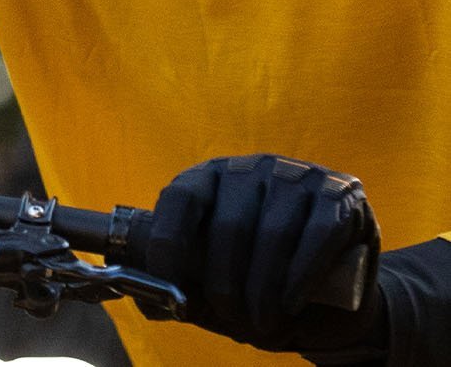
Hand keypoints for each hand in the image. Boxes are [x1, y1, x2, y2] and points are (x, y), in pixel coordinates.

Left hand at [141, 153, 383, 354]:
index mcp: (209, 178)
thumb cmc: (266, 283)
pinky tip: (292, 301)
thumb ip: (188, 288)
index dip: (168, 243)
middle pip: (228, 226)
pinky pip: (318, 234)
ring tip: (264, 322)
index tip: (168, 289)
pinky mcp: (340, 192)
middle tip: (235, 323)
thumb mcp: (221, 285)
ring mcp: (294, 174)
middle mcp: (249, 167)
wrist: (342, 291)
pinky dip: (302, 274)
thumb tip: (147, 302)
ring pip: (272, 233)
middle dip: (227, 285)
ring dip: (264, 288)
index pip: (179, 199)